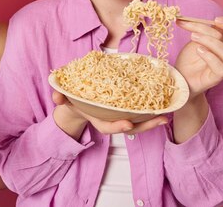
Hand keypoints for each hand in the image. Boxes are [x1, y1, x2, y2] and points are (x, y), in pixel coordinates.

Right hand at [52, 91, 167, 135]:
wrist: (78, 99)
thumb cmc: (74, 98)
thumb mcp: (65, 97)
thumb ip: (60, 96)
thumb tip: (56, 96)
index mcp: (97, 118)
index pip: (108, 127)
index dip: (117, 127)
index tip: (127, 124)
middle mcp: (110, 119)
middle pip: (130, 127)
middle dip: (145, 125)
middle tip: (160, 119)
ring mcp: (119, 116)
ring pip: (137, 122)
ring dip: (152, 120)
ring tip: (166, 115)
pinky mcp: (125, 109)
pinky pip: (140, 113)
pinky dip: (151, 112)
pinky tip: (163, 106)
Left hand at [176, 14, 222, 98]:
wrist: (180, 76)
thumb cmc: (190, 58)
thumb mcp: (199, 38)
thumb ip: (212, 29)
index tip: (215, 19)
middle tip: (215, 21)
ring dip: (209, 40)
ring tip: (193, 37)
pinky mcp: (217, 77)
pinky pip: (221, 68)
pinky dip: (209, 56)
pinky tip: (198, 50)